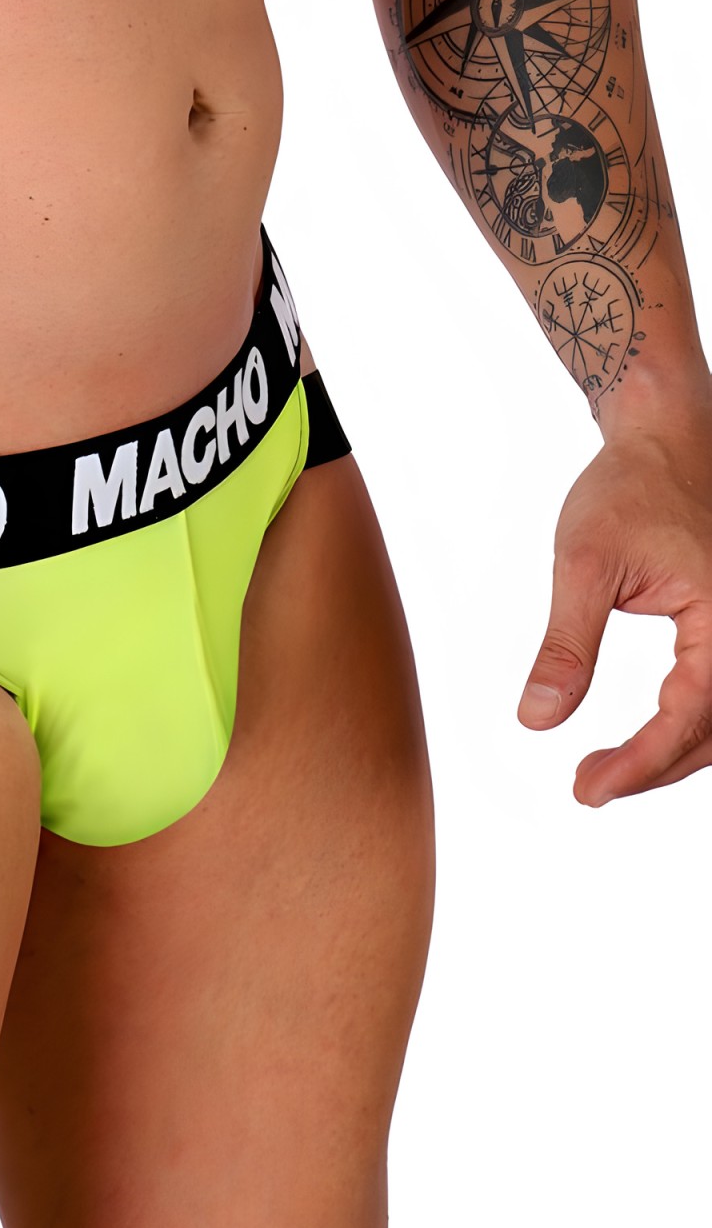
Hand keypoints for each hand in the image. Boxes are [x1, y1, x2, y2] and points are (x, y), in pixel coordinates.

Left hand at [519, 413, 711, 804]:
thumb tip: (537, 719)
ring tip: (605, 771)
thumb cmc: (626, 489)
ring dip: (673, 753)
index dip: (639, 764)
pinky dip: (690, 724)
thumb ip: (565, 647)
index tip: (587, 790)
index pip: (689, 718)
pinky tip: (644, 740)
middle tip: (587, 789)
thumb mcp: (582, 567)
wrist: (664, 437)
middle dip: (653, 769)